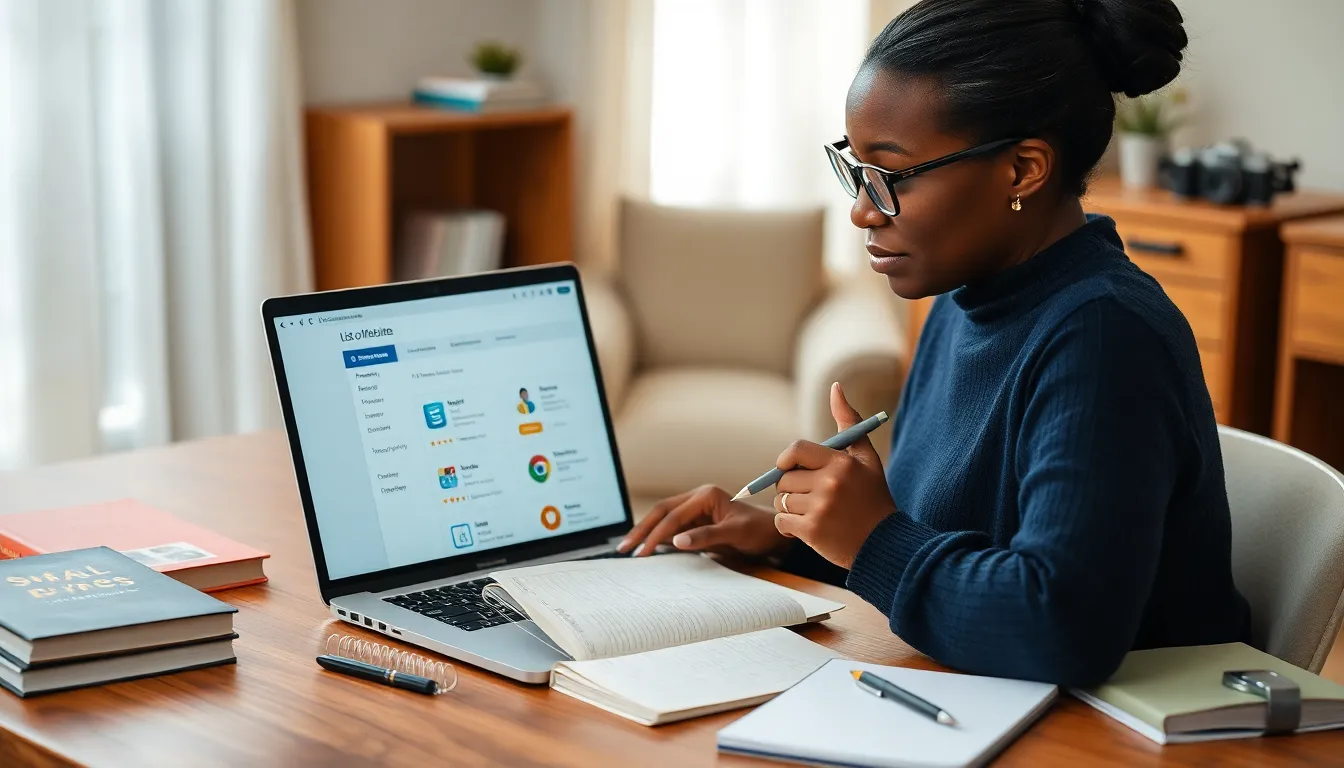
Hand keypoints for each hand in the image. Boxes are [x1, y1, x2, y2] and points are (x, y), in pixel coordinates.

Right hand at [617, 485, 790, 558]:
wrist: (774, 537)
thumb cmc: (759, 531)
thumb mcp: (735, 533)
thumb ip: (706, 536)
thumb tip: (676, 542)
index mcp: (705, 495)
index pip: (673, 515)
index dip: (656, 534)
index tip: (643, 552)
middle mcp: (697, 500)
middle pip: (660, 512)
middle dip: (642, 530)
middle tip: (624, 548)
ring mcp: (695, 511)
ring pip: (662, 520)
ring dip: (646, 533)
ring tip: (628, 549)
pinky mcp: (695, 524)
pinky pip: (671, 529)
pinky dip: (657, 538)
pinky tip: (645, 548)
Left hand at [772, 382, 895, 568]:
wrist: (884, 543)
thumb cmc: (872, 496)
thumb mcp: (866, 457)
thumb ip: (849, 422)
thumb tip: (835, 387)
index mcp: (841, 463)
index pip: (796, 450)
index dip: (786, 459)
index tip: (788, 467)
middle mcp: (830, 483)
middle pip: (784, 478)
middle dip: (790, 487)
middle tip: (808, 496)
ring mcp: (820, 508)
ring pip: (781, 501)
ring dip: (789, 508)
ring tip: (811, 512)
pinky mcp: (812, 531)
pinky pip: (781, 521)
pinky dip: (787, 526)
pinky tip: (805, 528)